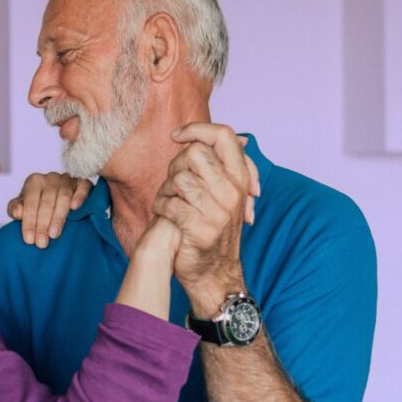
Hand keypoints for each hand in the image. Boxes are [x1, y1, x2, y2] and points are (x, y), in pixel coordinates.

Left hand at [8, 172, 91, 247]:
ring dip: (58, 216)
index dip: (29, 221)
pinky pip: (82, 186)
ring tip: (54, 234)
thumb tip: (17, 213)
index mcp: (34, 181)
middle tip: (42, 243)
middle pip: (46, 202)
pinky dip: (79, 196)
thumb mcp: (23, 204)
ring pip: (63, 196)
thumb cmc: (38, 201)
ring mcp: (67, 179)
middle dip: (43, 224)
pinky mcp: (82, 181)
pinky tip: (75, 207)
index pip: (30, 202)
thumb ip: (15, 208)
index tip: (29, 239)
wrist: (58, 193)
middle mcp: (51, 178)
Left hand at [152, 123, 259, 315]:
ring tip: (168, 201)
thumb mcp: (227, 194)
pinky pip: (170, 204)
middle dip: (175, 165)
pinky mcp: (201, 228)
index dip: (197, 129)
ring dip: (166, 190)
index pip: (224, 135)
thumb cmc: (213, 228)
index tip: (177, 136)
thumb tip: (241, 139)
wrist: (214, 273)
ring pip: (179, 179)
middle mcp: (233, 192)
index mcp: (240, 178)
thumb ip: (225, 166)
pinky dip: (160, 207)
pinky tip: (164, 214)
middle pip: (194, 153)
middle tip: (174, 183)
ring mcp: (219, 211)